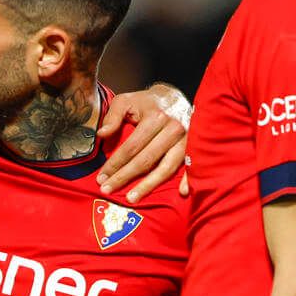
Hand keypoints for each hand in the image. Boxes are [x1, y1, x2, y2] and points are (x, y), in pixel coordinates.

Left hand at [97, 84, 189, 201]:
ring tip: (132, 199)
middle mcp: (172, 129)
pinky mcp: (194, 147)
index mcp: (155, 117)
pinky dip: (188, 180)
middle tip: (107, 190)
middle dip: (125, 177)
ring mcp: (186, 139)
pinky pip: (191, 166)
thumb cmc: (146, 103)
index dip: (115, 164)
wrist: (174, 97)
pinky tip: (180, 193)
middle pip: (146, 160)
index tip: (101, 177)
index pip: (131, 146)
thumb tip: (101, 134)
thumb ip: (112, 116)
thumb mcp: (126, 101)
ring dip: (148, 186)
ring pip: (166, 168)